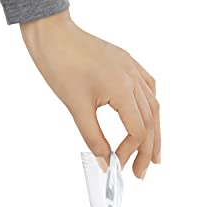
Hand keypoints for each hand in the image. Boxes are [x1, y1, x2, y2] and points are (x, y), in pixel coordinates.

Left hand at [20, 10, 160, 178]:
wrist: (53, 34)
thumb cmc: (60, 65)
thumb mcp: (76, 107)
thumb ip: (93, 137)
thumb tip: (104, 161)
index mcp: (123, 88)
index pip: (137, 130)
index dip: (130, 152)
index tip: (118, 165)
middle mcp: (133, 77)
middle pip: (150, 121)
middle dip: (148, 149)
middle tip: (142, 171)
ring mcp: (132, 68)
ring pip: (153, 105)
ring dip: (153, 131)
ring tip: (152, 153)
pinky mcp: (127, 63)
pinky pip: (148, 87)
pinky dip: (150, 107)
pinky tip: (148, 118)